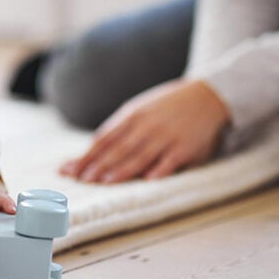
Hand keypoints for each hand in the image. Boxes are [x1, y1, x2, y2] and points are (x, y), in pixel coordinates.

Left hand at [60, 79, 229, 182]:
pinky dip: (159, 170)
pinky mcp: (185, 148)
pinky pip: (170, 162)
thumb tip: (93, 148)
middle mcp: (147, 126)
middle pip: (118, 149)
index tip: (71, 169)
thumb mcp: (141, 109)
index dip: (87, 155)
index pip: (104, 138)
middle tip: (81, 180)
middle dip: (98, 165)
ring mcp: (166, 137)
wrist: (207, 96)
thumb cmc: (167, 106)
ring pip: (140, 156)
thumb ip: (120, 128)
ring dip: (121, 170)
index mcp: (133, 115)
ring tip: (103, 182)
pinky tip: (147, 180)